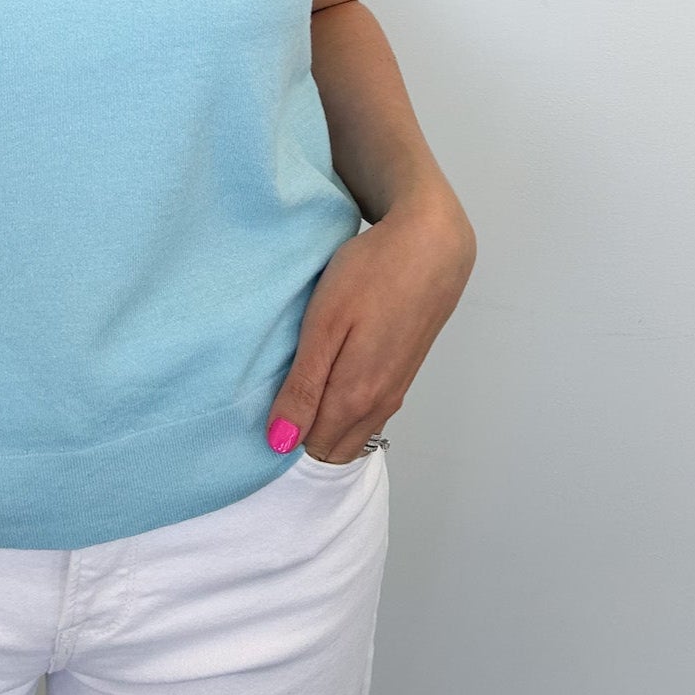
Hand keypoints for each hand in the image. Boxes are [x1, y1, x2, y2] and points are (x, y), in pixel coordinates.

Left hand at [266, 189, 475, 461]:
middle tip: (276, 399)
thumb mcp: (324, 325)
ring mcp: (396, 390)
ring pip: (354, 432)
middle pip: (334, 449)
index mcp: (354, 397)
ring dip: (326, 423)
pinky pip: (370, 412)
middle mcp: (379, 405)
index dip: (284, 437)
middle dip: (304, 438)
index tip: (262, 410)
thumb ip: (303, 387)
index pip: (311, 449)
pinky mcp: (404, 373)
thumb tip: (281, 443)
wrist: (432, 246)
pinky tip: (330, 376)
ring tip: (298, 386)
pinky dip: (346, 409)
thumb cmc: (370, 276)